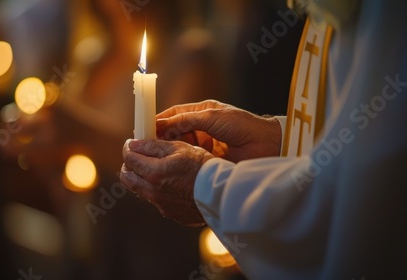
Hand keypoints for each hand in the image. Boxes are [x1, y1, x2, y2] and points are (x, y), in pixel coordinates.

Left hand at [120, 139, 213, 226]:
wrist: (222, 194)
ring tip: (155, 168)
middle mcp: (153, 192)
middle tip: (138, 156)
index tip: (131, 143)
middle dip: (128, 165)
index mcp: (154, 173)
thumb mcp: (180, 148)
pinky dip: (157, 190)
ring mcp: (161, 205)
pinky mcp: (170, 213)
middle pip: (127, 178)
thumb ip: (153, 146)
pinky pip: (156, 200)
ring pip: (140, 190)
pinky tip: (171, 182)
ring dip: (142, 178)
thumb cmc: (203, 167)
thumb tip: (133, 144)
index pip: (129, 158)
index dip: (128, 147)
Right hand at [156, 99, 281, 161]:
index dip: (158, 122)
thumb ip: (185, 120)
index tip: (143, 129)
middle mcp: (200, 128)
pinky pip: (188, 160)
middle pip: (173, 132)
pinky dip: (179, 162)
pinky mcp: (207, 160)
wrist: (267, 146)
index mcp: (201, 113)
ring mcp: (204, 145)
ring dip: (168, 152)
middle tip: (145, 147)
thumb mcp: (212, 117)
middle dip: (160, 138)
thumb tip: (160, 124)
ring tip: (155, 158)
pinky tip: (171, 167)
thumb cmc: (243, 125)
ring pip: (179, 148)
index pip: (173, 115)